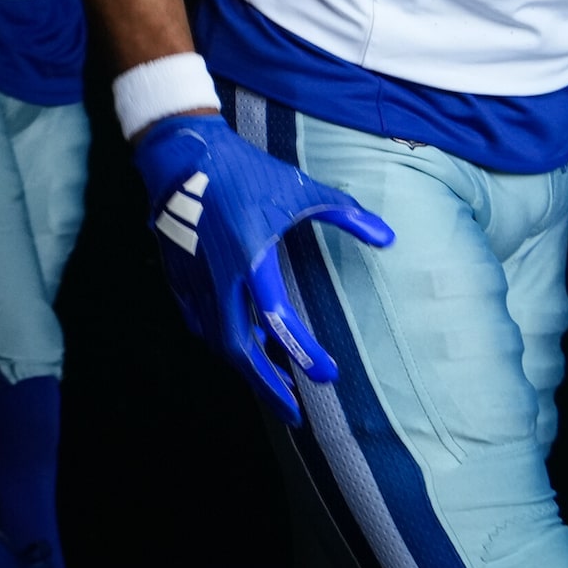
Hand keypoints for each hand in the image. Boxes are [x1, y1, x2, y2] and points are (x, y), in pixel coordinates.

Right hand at [132, 113, 393, 423]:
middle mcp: (219, 275)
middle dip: (266, 385)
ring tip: (273, 381)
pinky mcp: (177, 276)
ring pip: (216, 340)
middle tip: (293, 412)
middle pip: (237, 348)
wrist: (182, 155)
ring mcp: (194, 278)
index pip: (277, 319)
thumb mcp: (300, 189)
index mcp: (251, 255)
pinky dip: (220, 341)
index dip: (303, 352)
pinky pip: (198, 322)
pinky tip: (239, 345)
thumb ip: (346, 214)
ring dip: (246, 365)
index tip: (329, 376)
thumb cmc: (246, 171)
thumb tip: (390, 237)